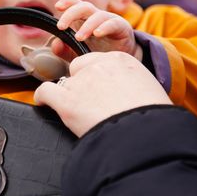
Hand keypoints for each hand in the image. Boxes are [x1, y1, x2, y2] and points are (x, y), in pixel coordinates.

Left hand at [34, 51, 170, 136]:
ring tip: (79, 113)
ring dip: (70, 96)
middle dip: (82, 83)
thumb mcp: (150, 90)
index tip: (100, 90)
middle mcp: (98, 66)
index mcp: (120, 60)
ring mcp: (81, 83)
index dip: (98, 77)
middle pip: (79, 68)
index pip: (98, 62)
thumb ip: (134, 84)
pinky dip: (43, 97)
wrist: (145, 135)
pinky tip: (44, 103)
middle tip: (91, 103)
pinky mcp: (67, 101)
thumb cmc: (152, 119)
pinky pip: (46, 91)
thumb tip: (130, 94)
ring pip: (65, 83)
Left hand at [54, 0, 141, 59]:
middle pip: (84, 7)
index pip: (75, 4)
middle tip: (61, 27)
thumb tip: (55, 44)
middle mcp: (96, 16)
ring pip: (98, 15)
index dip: (67, 2)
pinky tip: (97, 34)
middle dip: (71, 14)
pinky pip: (113, 23)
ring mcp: (110, 20)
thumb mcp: (78, 53)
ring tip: (79, 38)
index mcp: (85, 19)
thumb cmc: (99, 53)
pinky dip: (104, 27)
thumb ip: (65, 50)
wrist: (121, 60)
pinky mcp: (122, 28)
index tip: (57, 7)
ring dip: (87, 25)